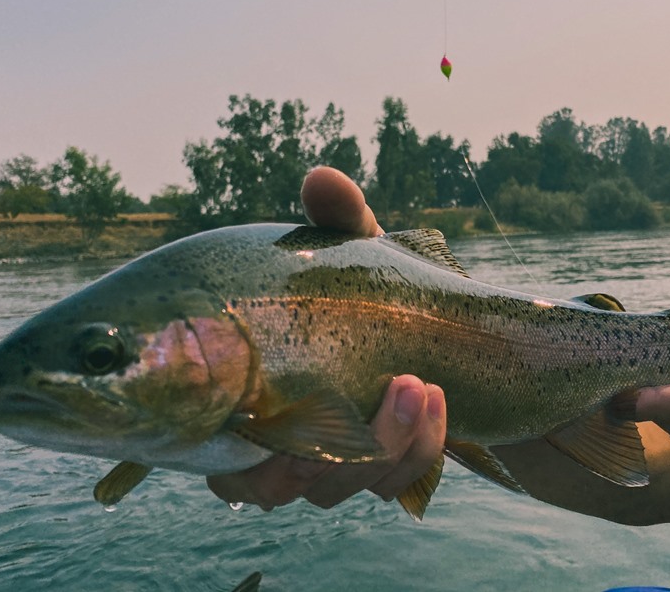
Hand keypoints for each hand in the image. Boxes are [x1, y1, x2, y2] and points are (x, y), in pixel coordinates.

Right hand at [206, 167, 447, 511]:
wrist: (461, 342)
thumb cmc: (385, 296)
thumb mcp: (365, 257)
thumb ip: (340, 224)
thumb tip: (321, 177)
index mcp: (251, 388)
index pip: (207, 435)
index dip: (217, 436)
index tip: (260, 404)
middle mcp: (277, 441)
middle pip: (261, 485)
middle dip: (310, 456)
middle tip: (375, 390)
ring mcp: (330, 464)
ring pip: (327, 491)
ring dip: (378, 447)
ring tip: (420, 387)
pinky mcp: (382, 475)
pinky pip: (386, 489)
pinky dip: (413, 455)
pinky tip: (438, 406)